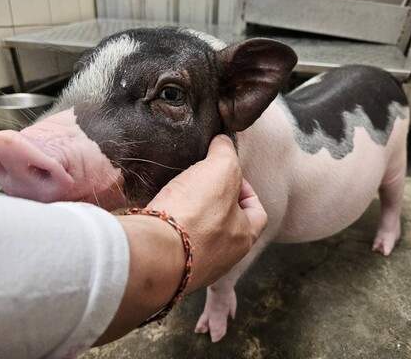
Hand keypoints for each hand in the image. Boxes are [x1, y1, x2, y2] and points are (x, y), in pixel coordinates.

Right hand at [96, 135, 265, 344]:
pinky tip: (158, 214)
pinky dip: (168, 230)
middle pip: (226, 224)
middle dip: (214, 202)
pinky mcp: (167, 270)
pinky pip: (172, 245)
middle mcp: (223, 258)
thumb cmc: (195, 213)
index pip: (257, 212)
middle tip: (198, 183)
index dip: (246, 189)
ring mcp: (194, 268)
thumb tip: (222, 142)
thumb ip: (226, 153)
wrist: (152, 252)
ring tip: (176, 196)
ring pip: (198, 236)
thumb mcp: (221, 170)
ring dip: (189, 217)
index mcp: (244, 238)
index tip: (227, 175)